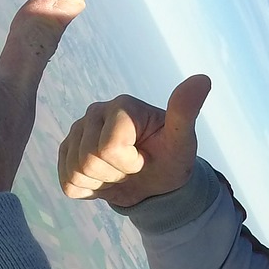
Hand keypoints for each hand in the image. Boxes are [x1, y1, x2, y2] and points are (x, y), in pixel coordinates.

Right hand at [57, 75, 210, 207]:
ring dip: (102, 183)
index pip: (108, 148)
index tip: (145, 159)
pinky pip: (68, 183)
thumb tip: (203, 79)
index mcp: (121, 105)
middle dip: (115, 175)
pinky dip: (89, 190)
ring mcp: (77, 131)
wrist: (155, 181)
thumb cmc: (170, 158)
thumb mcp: (182, 141)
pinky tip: (105, 177)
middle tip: (133, 168)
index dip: (129, 164)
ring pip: (76, 173)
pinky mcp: (66, 150)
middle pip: (89, 161)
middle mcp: (95, 112)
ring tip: (119, 172)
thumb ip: (186, 112)